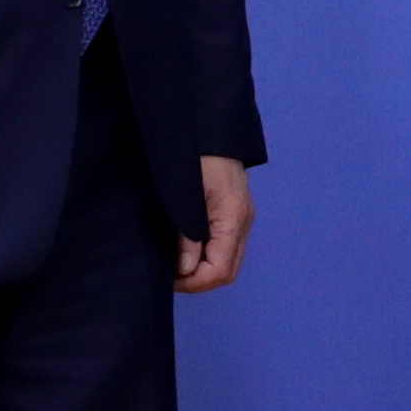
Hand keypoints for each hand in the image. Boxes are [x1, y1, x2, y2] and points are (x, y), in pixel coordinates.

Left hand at [176, 156, 255, 293]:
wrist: (210, 129)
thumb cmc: (195, 157)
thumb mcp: (185, 194)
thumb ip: (187, 232)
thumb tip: (184, 268)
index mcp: (233, 219)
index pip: (220, 270)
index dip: (194, 282)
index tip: (169, 278)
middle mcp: (242, 223)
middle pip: (227, 272)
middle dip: (198, 280)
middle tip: (169, 275)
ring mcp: (240, 219)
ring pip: (227, 261)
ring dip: (201, 270)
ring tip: (175, 264)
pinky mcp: (233, 213)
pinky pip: (224, 247)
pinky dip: (206, 256)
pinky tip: (186, 250)